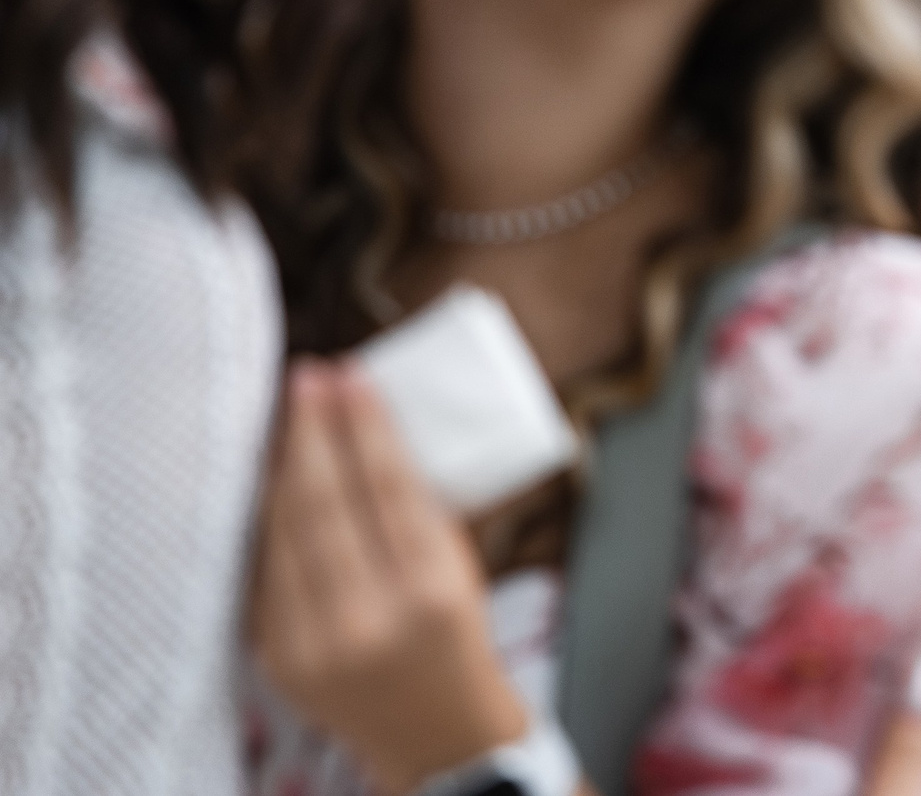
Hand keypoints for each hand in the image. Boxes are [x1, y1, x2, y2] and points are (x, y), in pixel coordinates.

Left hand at [251, 361, 527, 794]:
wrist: (435, 735)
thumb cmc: (459, 638)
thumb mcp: (462, 570)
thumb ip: (422, 510)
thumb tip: (377, 428)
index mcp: (432, 590)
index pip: (389, 488)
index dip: (365, 426)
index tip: (351, 377)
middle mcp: (370, 618)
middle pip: (327, 502)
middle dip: (313, 430)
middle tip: (308, 376)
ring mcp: (316, 643)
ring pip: (286, 534)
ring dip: (283, 465)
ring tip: (288, 415)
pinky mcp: (279, 657)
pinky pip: (268, 572)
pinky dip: (271, 518)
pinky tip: (274, 479)